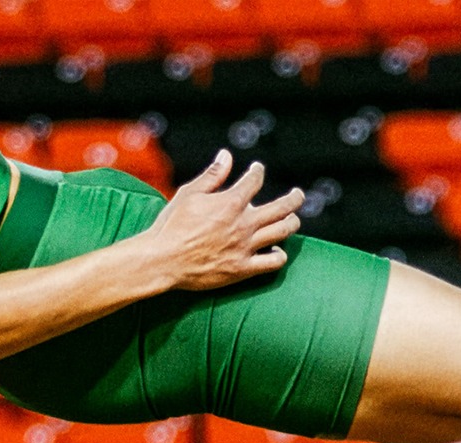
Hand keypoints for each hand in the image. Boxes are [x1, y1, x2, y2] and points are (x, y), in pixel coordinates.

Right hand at [133, 151, 305, 290]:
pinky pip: (272, 262)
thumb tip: (226, 155)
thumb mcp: (189, 194)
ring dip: (292, 222)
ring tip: (293, 219)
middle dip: (294, 198)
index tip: (257, 170)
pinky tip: (277, 251)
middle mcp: (243, 224)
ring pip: (283, 231)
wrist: (162, 260)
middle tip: (298, 195)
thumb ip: (212, 175)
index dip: (258, 172)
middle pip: (282, 207)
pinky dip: (279, 255)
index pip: (255, 180)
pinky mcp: (242, 269)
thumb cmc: (171, 226)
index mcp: (231, 202)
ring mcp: (245, 247)